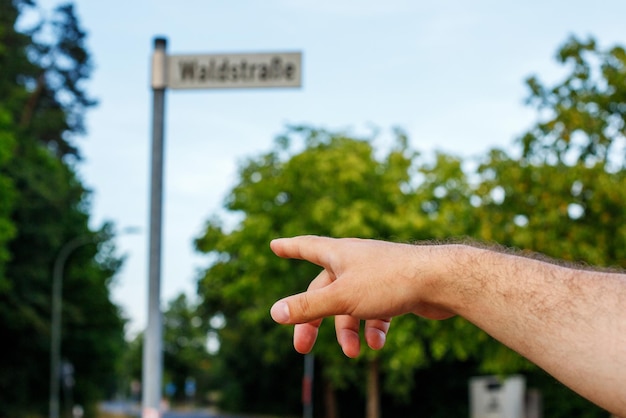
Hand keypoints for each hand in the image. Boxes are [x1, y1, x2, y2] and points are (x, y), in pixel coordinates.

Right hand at [269, 236, 454, 356]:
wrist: (442, 280)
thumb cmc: (390, 281)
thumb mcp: (342, 298)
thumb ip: (308, 307)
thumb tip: (275, 313)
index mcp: (339, 254)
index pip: (307, 246)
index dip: (289, 248)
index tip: (275, 245)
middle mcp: (355, 261)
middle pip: (325, 290)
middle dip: (314, 321)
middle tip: (302, 348)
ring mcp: (376, 275)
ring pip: (351, 305)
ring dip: (349, 331)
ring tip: (355, 353)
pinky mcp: (395, 289)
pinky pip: (375, 310)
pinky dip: (373, 328)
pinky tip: (378, 344)